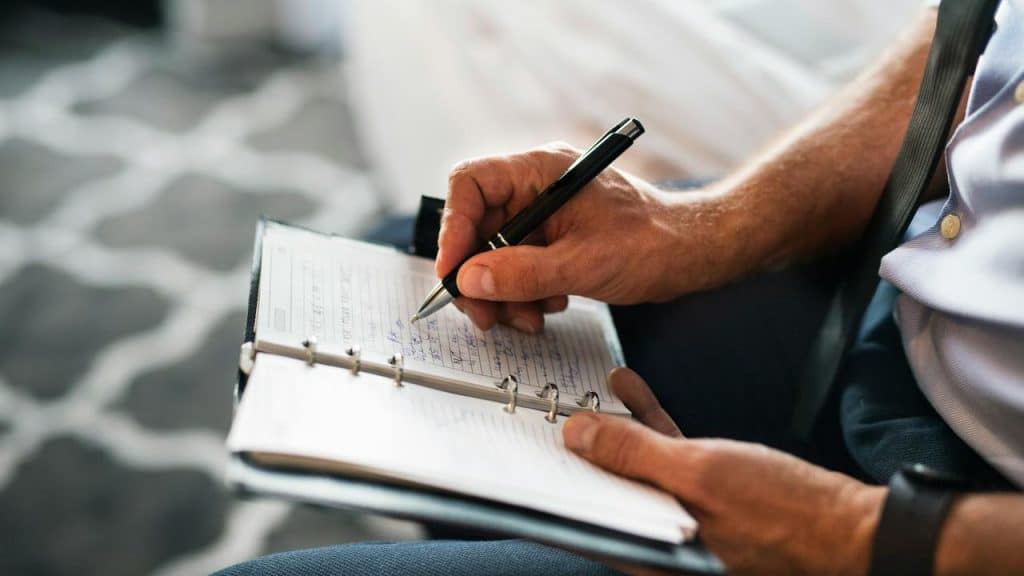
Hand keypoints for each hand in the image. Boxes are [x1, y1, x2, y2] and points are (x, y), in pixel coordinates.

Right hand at [437, 143, 729, 332]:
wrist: (691, 254)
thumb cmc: (652, 243)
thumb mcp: (584, 263)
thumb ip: (523, 273)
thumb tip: (469, 279)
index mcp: (541, 170)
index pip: (471, 184)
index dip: (453, 227)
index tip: (453, 272)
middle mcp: (536, 187)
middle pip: (476, 226)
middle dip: (478, 275)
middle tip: (485, 314)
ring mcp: (542, 215)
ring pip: (493, 253)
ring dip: (501, 293)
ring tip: (527, 318)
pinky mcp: (551, 240)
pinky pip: (516, 266)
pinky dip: (521, 294)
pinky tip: (546, 308)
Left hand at [563, 369, 885, 575]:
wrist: (853, 528)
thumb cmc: (784, 515)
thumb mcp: (698, 477)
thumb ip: (634, 456)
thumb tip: (578, 436)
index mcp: (647, 553)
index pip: (582, 518)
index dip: (554, 482)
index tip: (531, 446)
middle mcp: (659, 541)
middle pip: (602, 490)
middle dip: (579, 446)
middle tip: (554, 407)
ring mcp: (683, 518)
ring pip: (632, 467)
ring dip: (613, 426)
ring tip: (590, 388)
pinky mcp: (707, 499)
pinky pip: (664, 460)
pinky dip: (650, 427)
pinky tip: (633, 393)